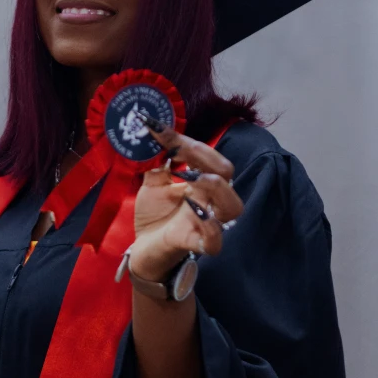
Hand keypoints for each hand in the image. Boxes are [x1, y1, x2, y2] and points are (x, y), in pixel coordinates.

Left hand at [129, 121, 243, 281]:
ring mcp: (205, 222)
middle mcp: (208, 200)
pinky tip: (192, 211)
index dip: (185, 140)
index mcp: (200, 181)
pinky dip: (208, 227)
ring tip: (191, 179)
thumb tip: (150, 129)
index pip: (207, 155)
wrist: (143, 248)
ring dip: (215, 187)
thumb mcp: (153, 182)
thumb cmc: (155, 214)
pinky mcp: (194, 244)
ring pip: (233, 206)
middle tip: (176, 152)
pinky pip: (215, 241)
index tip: (157, 130)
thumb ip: (155, 160)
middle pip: (227, 173)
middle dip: (206, 157)